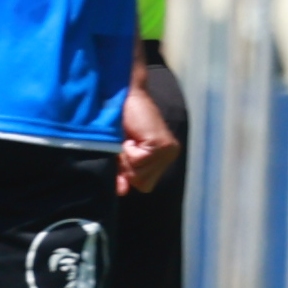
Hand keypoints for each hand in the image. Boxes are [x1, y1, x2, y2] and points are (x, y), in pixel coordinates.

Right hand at [118, 72, 178, 197]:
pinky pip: (139, 163)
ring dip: (128, 159)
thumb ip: (121, 173)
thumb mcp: (118, 152)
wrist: (122, 94)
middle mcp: (170, 155)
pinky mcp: (163, 145)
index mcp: (163, 157)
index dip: (128, 172)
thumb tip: (121, 193)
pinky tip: (131, 137)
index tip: (124, 152)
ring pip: (140, 175)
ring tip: (129, 140)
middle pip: (143, 184)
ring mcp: (169, 151)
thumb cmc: (117, 121)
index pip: (144, 185)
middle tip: (126, 145)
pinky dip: (129, 152)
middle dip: (128, 167)